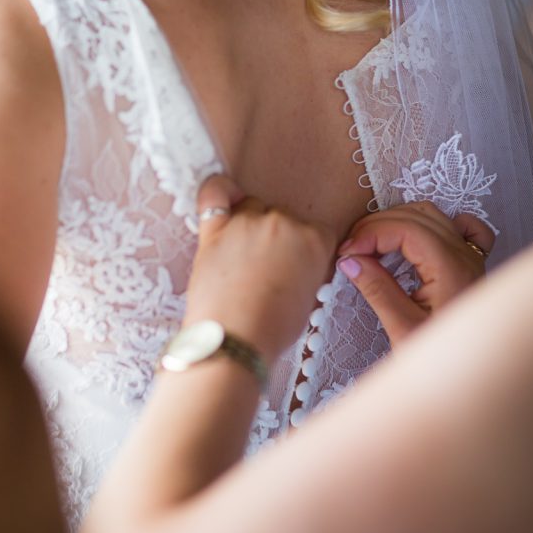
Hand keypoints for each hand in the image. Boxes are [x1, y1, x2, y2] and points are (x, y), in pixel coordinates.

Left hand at [185, 176, 336, 364]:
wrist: (234, 340)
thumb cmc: (271, 328)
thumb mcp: (308, 298)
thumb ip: (307, 268)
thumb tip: (294, 260)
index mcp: (314, 241)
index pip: (317, 230)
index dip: (304, 248)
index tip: (295, 263)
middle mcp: (284, 223)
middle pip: (283, 215)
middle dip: (276, 237)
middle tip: (265, 267)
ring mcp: (248, 222)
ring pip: (252, 205)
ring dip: (249, 222)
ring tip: (241, 256)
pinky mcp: (215, 229)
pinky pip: (215, 193)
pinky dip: (219, 192)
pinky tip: (223, 201)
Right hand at [335, 201, 494, 346]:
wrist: (470, 375)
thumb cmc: (441, 359)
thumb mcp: (402, 328)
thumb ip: (377, 289)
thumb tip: (349, 260)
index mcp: (451, 269)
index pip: (406, 228)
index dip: (371, 233)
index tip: (346, 253)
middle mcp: (465, 256)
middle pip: (416, 216)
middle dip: (377, 226)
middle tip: (351, 250)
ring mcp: (471, 257)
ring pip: (432, 216)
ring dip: (397, 221)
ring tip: (370, 244)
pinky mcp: (469, 264)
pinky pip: (458, 227)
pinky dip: (431, 224)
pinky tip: (414, 236)